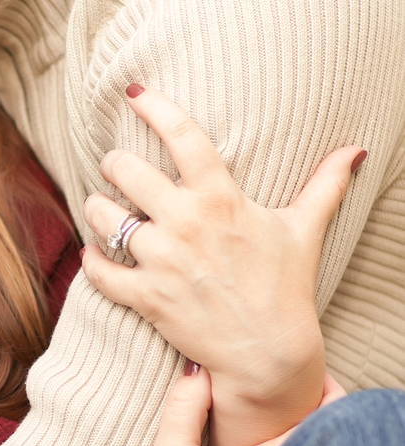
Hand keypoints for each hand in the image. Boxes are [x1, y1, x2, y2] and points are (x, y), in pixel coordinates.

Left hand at [81, 86, 363, 445]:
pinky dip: (92, 260)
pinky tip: (97, 254)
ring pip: (102, 215)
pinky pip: (98, 270)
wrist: (267, 352)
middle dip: (115, 164)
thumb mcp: (304, 230)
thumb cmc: (285, 287)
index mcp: (221, 199)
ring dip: (97, 208)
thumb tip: (355, 151)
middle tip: (118, 168)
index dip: (153, 107)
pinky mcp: (146, 297)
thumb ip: (324, 185)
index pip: (181, 136)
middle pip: (125, 169)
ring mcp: (162, 261)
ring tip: (104, 209)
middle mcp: (186, 223)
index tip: (133, 93)